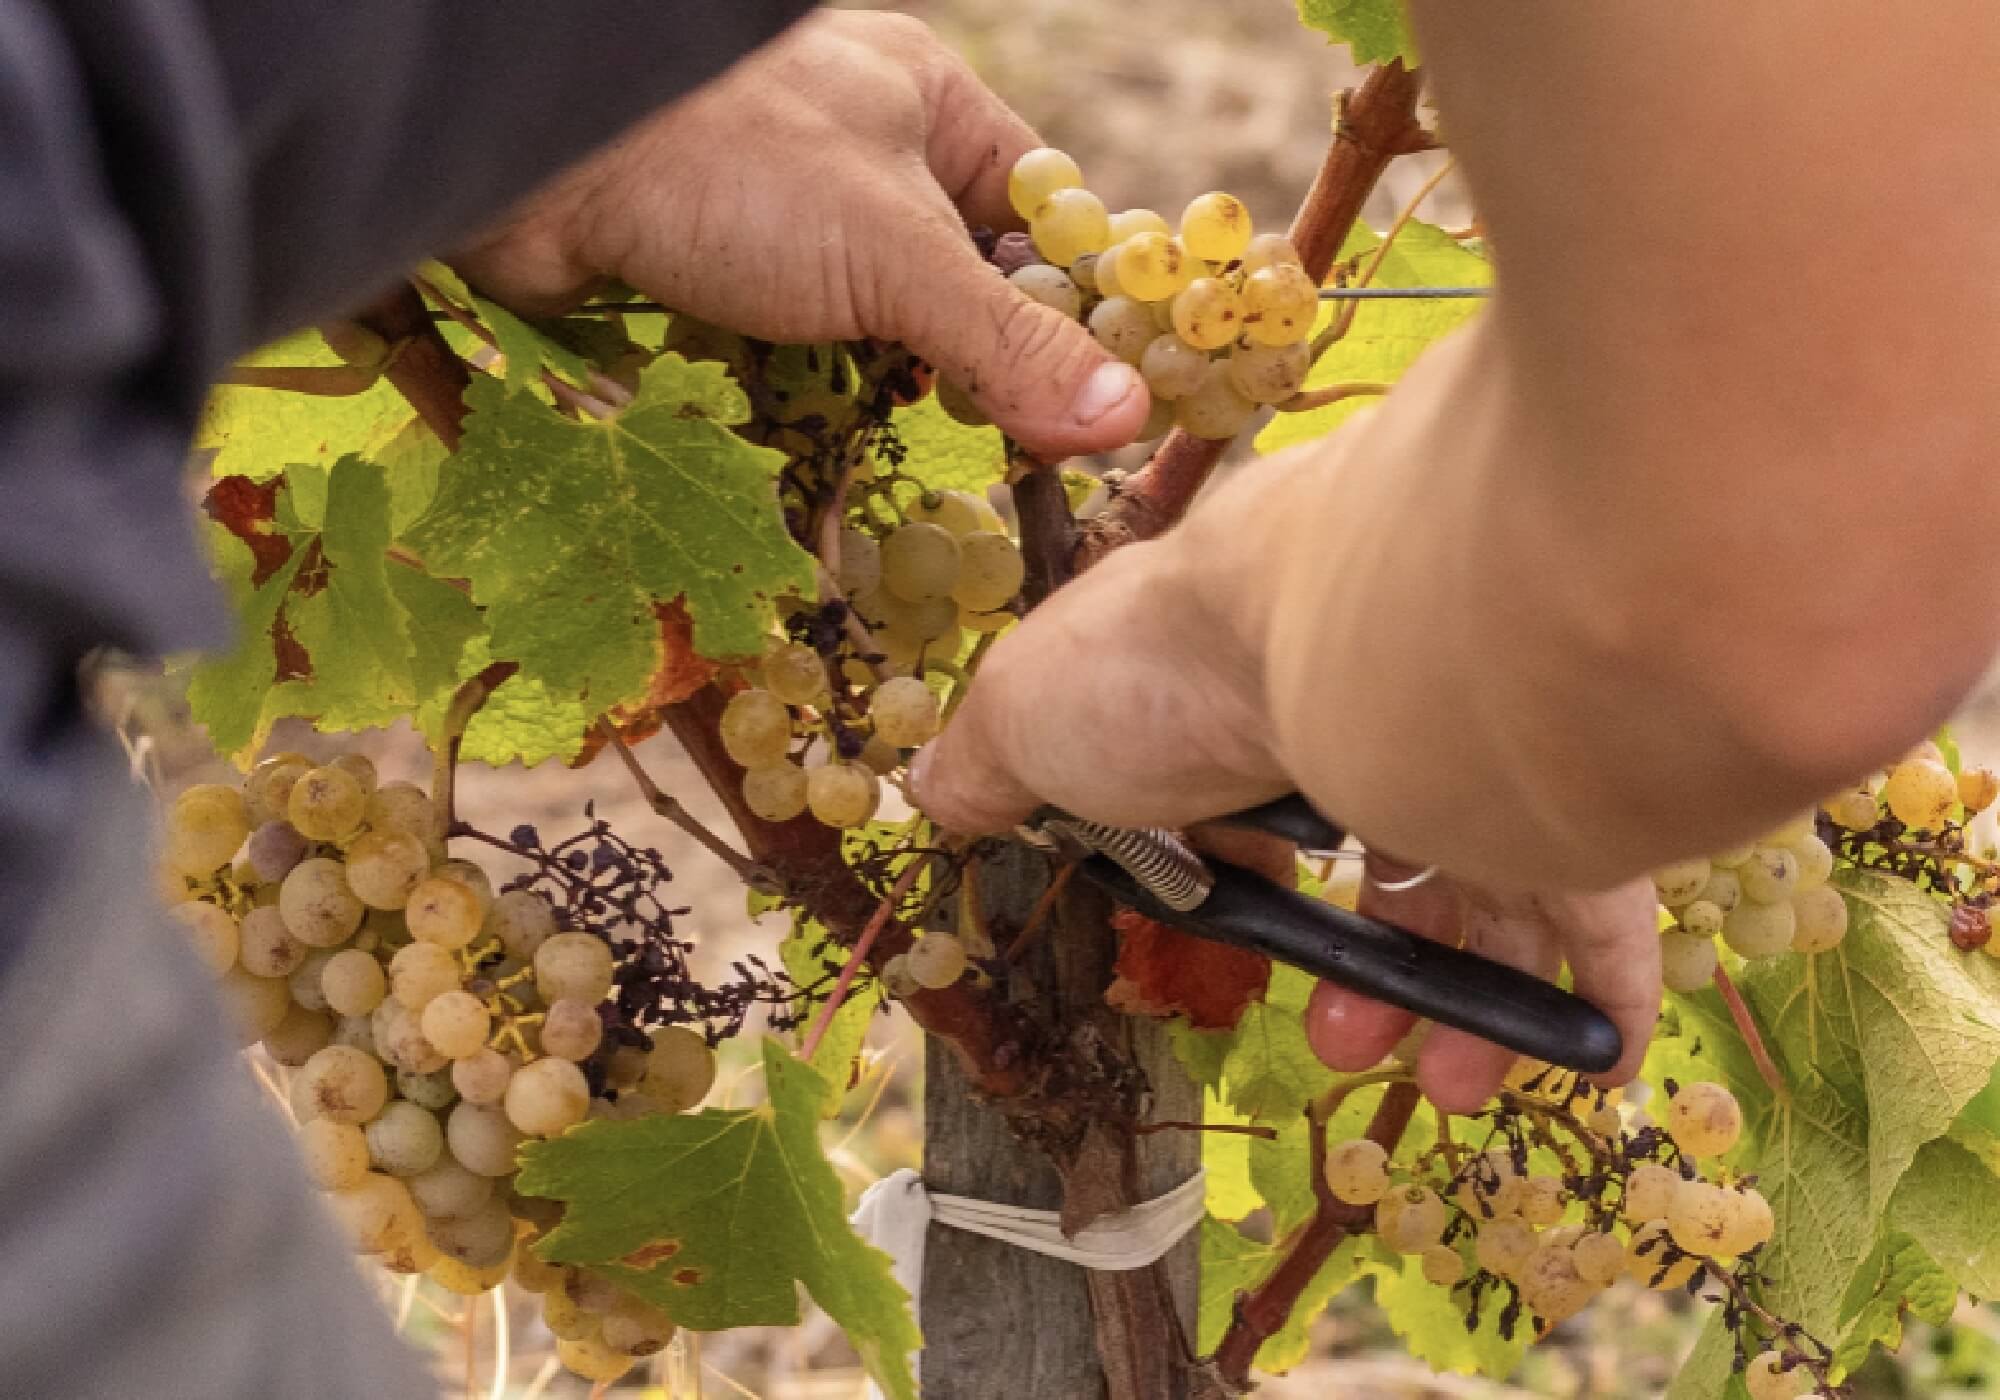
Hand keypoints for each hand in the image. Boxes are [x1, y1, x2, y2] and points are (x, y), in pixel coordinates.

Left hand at [453, 9, 1147, 459]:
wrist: (528, 158)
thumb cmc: (732, 160)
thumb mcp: (896, 252)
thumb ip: (1006, 342)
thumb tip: (1121, 418)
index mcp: (926, 111)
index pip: (1034, 221)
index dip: (1068, 313)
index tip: (1094, 412)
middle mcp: (857, 162)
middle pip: (950, 293)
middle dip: (968, 380)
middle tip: (1003, 469)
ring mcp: (777, 226)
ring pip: (865, 338)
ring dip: (881, 413)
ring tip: (915, 489)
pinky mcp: (707, 287)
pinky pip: (782, 368)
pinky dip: (802, 423)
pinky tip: (824, 480)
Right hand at [908, 441, 1663, 1104]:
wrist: (1320, 630)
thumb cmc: (1161, 668)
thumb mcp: (1027, 716)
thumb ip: (989, 765)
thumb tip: (936, 788)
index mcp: (1248, 684)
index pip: (1262, 788)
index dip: (1244, 873)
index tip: (1222, 921)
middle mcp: (1373, 702)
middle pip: (1380, 852)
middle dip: (1361, 969)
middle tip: (1346, 1043)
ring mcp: (1480, 744)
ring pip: (1487, 897)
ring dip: (1459, 1010)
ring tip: (1440, 1085)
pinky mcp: (1572, 793)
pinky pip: (1610, 911)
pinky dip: (1600, 995)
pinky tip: (1589, 1058)